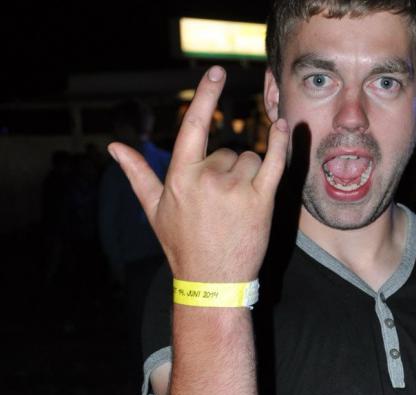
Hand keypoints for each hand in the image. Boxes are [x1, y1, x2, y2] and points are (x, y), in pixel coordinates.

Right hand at [107, 66, 288, 281]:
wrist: (212, 281)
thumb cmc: (182, 246)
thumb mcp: (154, 210)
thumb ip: (137, 174)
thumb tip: (114, 148)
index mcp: (181, 176)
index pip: (193, 126)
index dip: (206, 97)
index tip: (217, 73)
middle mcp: (207, 178)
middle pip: (229, 152)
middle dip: (229, 171)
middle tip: (223, 205)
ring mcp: (235, 189)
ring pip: (251, 160)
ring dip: (249, 176)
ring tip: (238, 208)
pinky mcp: (260, 201)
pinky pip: (274, 162)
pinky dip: (280, 143)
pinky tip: (283, 127)